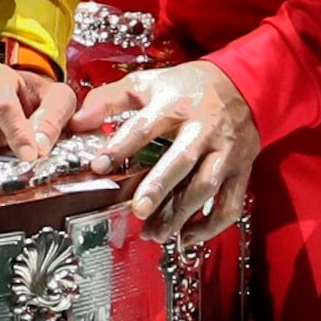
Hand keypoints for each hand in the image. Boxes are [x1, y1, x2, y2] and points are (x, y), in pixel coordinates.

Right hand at [0, 55, 78, 163]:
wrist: (13, 95)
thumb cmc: (34, 97)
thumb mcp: (56, 98)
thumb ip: (54, 116)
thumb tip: (41, 145)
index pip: (2, 108)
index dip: (17, 134)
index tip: (30, 155)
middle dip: (1, 144)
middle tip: (17, 143)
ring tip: (2, 141)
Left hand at [79, 59, 257, 239]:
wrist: (243, 85)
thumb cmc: (190, 88)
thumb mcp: (148, 84)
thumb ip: (110, 100)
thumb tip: (77, 121)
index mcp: (176, 104)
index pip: (146, 126)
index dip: (121, 145)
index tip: (99, 165)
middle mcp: (203, 128)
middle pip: (182, 160)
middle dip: (160, 186)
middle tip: (138, 209)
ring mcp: (225, 152)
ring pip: (206, 186)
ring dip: (181, 213)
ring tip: (155, 232)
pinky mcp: (240, 171)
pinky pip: (230, 204)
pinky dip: (210, 226)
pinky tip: (185, 236)